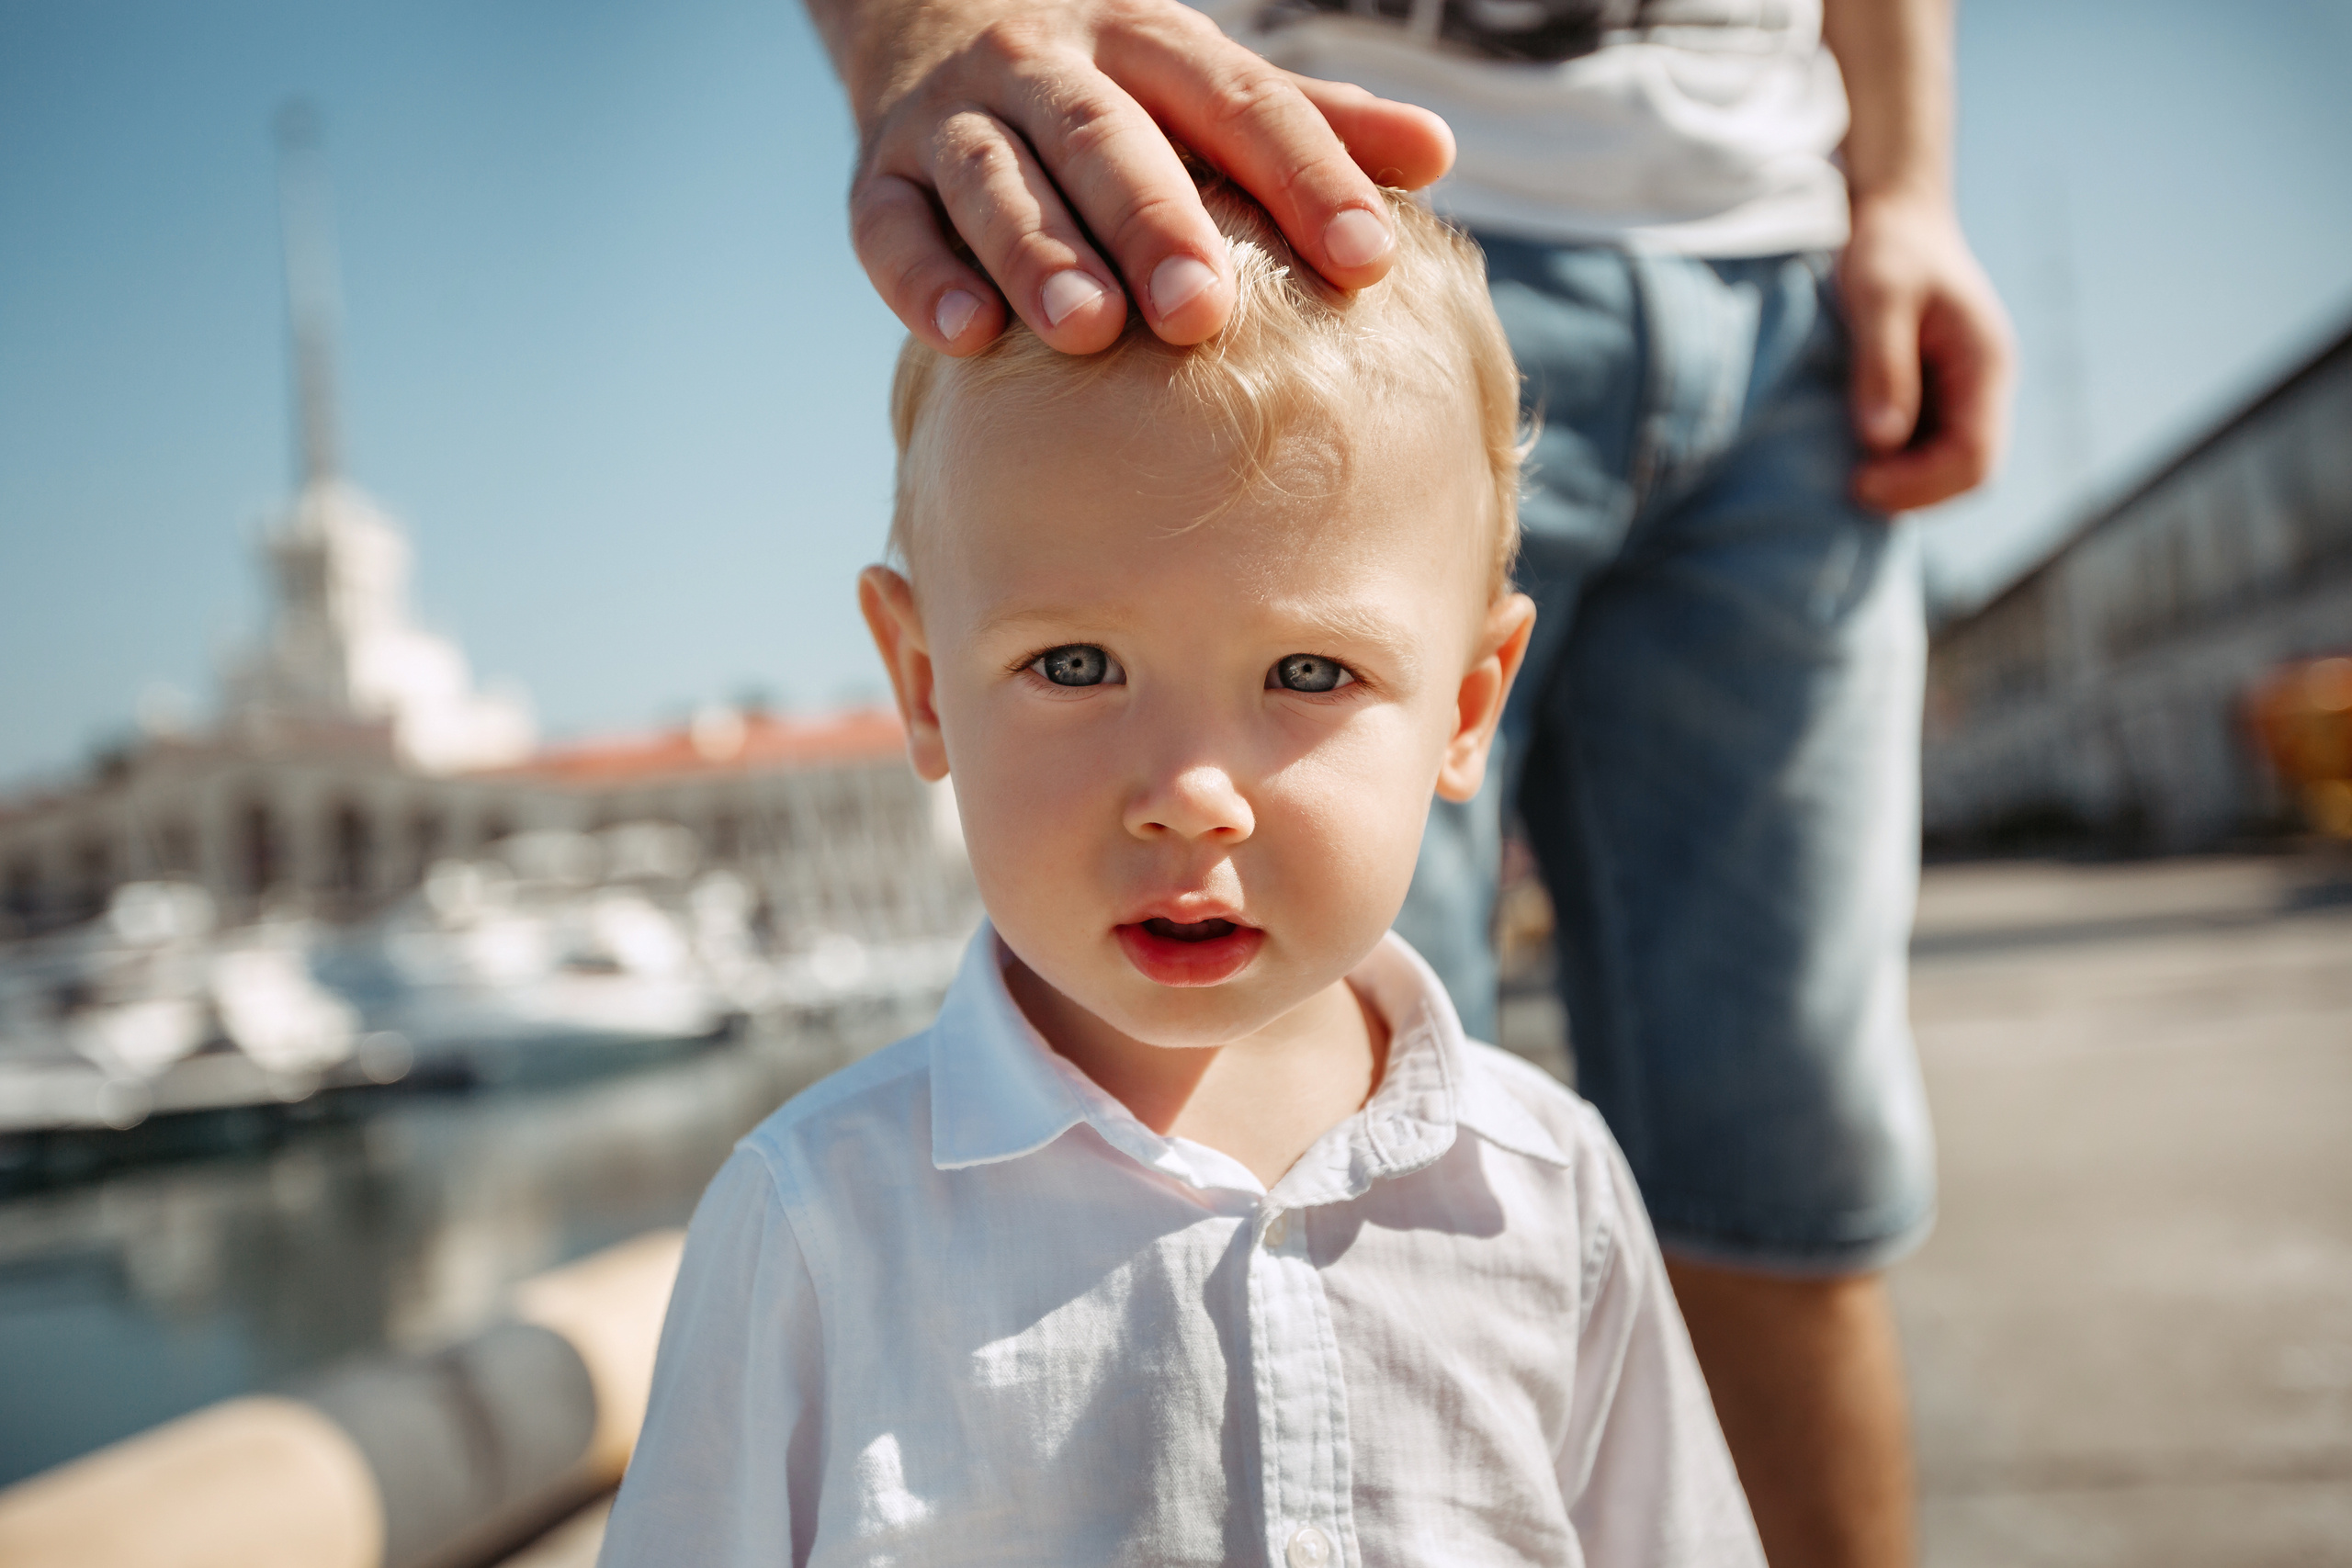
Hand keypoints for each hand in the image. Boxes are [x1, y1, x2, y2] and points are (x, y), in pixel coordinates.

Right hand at [827, 0, 1454, 356]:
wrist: (934, 10)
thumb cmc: (1116, 91)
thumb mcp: (1207, 87)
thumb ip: (1311, 125)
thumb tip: (1436, 153)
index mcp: (1150, 44)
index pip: (1240, 105)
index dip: (1307, 178)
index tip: (1368, 260)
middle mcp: (1046, 66)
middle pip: (1105, 139)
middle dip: (1154, 222)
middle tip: (1204, 313)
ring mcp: (953, 118)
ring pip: (995, 179)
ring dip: (1038, 251)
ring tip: (1086, 330)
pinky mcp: (874, 176)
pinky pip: (889, 226)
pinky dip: (921, 277)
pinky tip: (966, 336)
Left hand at [1839, 190, 2015, 512]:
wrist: (1896, 218)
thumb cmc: (1887, 248)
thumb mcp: (1878, 297)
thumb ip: (1883, 366)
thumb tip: (1881, 441)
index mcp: (1986, 365)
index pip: (1975, 456)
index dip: (1921, 484)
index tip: (1859, 482)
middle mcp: (1985, 387)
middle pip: (1969, 473)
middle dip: (1913, 492)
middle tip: (1849, 488)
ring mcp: (1965, 395)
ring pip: (1949, 469)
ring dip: (1903, 483)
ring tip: (1848, 474)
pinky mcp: (1938, 398)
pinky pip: (1927, 451)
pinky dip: (1895, 465)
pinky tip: (1854, 456)